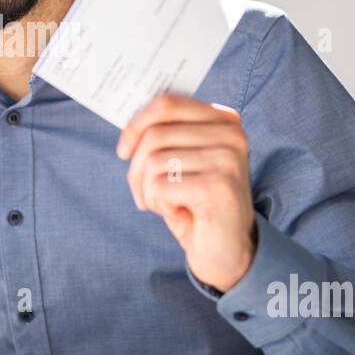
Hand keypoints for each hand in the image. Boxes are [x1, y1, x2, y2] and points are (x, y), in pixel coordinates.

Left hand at [117, 93, 257, 294]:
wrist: (227, 251)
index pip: (167, 103)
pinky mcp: (218, 186)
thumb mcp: (182, 161)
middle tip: (144, 195)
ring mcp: (227, 158)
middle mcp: (231, 134)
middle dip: (136, 169)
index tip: (123, 150)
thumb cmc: (196, 203)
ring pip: (154, 161)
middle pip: (155, 135)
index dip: (135, 125)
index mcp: (223, 119)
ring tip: (168, 205)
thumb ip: (164, 136)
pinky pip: (160, 187)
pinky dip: (160, 205)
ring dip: (149, 190)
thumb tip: (129, 126)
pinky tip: (181, 214)